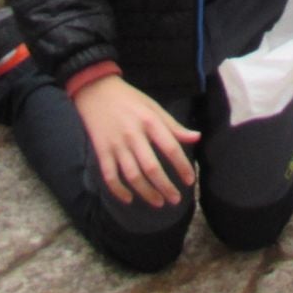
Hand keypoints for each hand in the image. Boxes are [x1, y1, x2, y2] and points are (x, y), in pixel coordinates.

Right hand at [72, 74, 199, 206]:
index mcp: (150, 121)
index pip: (170, 148)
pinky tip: (129, 198)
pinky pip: (110, 175)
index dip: (182, 166)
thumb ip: (173, 126)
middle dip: (165, 186)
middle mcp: (133, 134)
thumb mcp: (154, 107)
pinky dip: (118, 190)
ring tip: (158, 203)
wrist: (96, 90)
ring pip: (132, 175)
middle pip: (152, 167)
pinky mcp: (101, 150)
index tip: (190, 181)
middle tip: (176, 200)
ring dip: (146, 192)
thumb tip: (196, 137)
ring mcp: (116, 144)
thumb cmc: (129, 99)